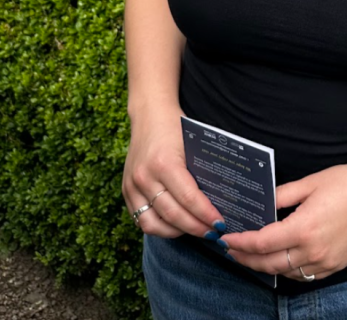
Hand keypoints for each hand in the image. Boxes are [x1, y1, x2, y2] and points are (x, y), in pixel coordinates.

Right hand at [122, 107, 223, 240]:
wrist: (149, 114)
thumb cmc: (176, 127)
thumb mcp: (192, 145)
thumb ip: (202, 171)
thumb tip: (221, 200)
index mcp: (164, 163)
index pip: (188, 198)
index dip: (205, 215)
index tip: (220, 223)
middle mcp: (145, 176)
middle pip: (172, 215)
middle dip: (196, 228)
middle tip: (213, 232)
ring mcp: (132, 185)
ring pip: (154, 224)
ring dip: (177, 233)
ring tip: (195, 231)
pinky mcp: (125, 191)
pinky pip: (141, 219)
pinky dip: (160, 227)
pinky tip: (176, 226)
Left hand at [222, 162, 346, 280]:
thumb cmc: (346, 182)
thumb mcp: (310, 182)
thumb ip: (282, 195)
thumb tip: (262, 203)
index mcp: (303, 227)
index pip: (262, 243)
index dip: (241, 242)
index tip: (226, 239)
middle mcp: (313, 250)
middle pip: (269, 264)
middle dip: (246, 259)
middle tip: (231, 251)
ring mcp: (325, 261)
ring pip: (286, 273)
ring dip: (266, 267)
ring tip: (251, 256)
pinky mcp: (336, 265)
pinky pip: (304, 275)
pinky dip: (288, 270)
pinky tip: (281, 259)